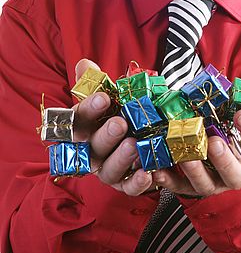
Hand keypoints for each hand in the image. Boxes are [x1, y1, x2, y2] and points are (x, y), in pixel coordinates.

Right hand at [72, 58, 155, 195]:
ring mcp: (107, 170)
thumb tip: (84, 64)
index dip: (89, 109)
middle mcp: (91, 152)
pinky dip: (138, 183)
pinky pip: (129, 188)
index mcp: (84, 129)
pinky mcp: (125, 184)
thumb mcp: (110, 95)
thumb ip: (96, 81)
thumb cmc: (118, 112)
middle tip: (121, 124)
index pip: (79, 119)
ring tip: (135, 144)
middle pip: (93, 146)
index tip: (103, 97)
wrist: (137, 134)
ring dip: (122, 158)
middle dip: (106, 135)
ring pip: (109, 169)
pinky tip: (149, 173)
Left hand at [150, 79, 240, 197]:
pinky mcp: (191, 187)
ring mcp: (214, 182)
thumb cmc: (232, 131)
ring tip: (184, 156)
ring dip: (195, 171)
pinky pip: (180, 188)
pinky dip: (168, 180)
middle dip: (224, 160)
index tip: (240, 114)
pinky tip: (158, 170)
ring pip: (206, 184)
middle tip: (214, 142)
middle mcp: (236, 172)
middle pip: (235, 174)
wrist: (217, 156)